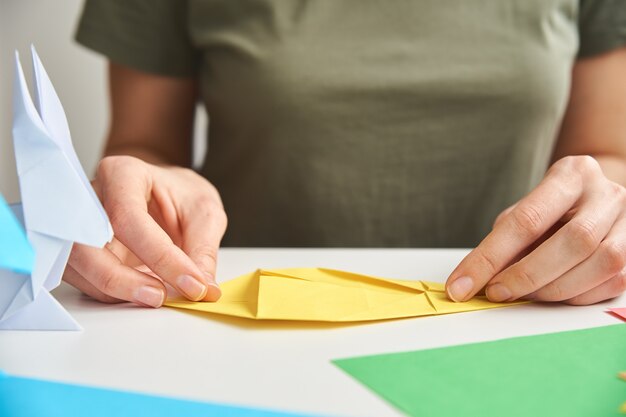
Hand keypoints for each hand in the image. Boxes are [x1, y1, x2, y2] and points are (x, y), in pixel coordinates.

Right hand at [64, 156, 225, 306]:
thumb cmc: (180, 194)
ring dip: (116, 291)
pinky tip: (140, 295)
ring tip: (156, 297)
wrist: (164, 193)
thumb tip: (203, 289)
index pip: (130, 218)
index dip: (160, 256)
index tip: (191, 283)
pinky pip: (85, 281)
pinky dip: (113, 294)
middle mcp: (91, 197)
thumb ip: (203, 250)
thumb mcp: (204, 212)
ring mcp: (78, 226)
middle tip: (161, 297)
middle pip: (90, 245)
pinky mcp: (79, 253)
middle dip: (124, 280)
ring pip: (80, 268)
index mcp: (123, 173)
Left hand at [446, 156, 625, 304]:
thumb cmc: (552, 208)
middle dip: (525, 275)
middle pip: (572, 240)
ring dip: (552, 289)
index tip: (461, 285)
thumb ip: (504, 241)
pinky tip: (551, 294)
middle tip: (494, 293)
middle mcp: (608, 194)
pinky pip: (612, 282)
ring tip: (521, 295)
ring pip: (599, 263)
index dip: (489, 257)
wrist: (596, 199)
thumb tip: (474, 280)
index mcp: (572, 174)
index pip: (527, 220)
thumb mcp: (525, 211)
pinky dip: (575, 296)